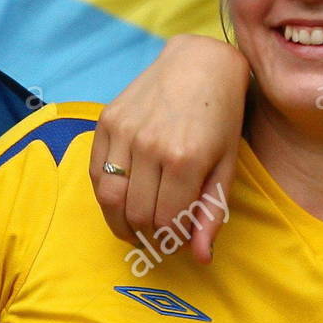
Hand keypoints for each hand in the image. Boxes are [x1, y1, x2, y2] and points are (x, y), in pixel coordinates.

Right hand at [90, 34, 249, 262]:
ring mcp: (124, 132)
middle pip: (137, 216)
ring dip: (121, 222)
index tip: (181, 237)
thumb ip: (211, 214)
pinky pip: (96, 173)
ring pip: (110, 199)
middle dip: (148, 235)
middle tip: (159, 235)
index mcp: (186, 160)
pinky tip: (122, 198)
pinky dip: (106, 195)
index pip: (168, 224)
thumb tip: (201, 258)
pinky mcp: (106, 121)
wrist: (200, 63)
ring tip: (136, 227)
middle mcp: (150, 146)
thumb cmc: (221, 117)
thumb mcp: (226, 167)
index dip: (174, 239)